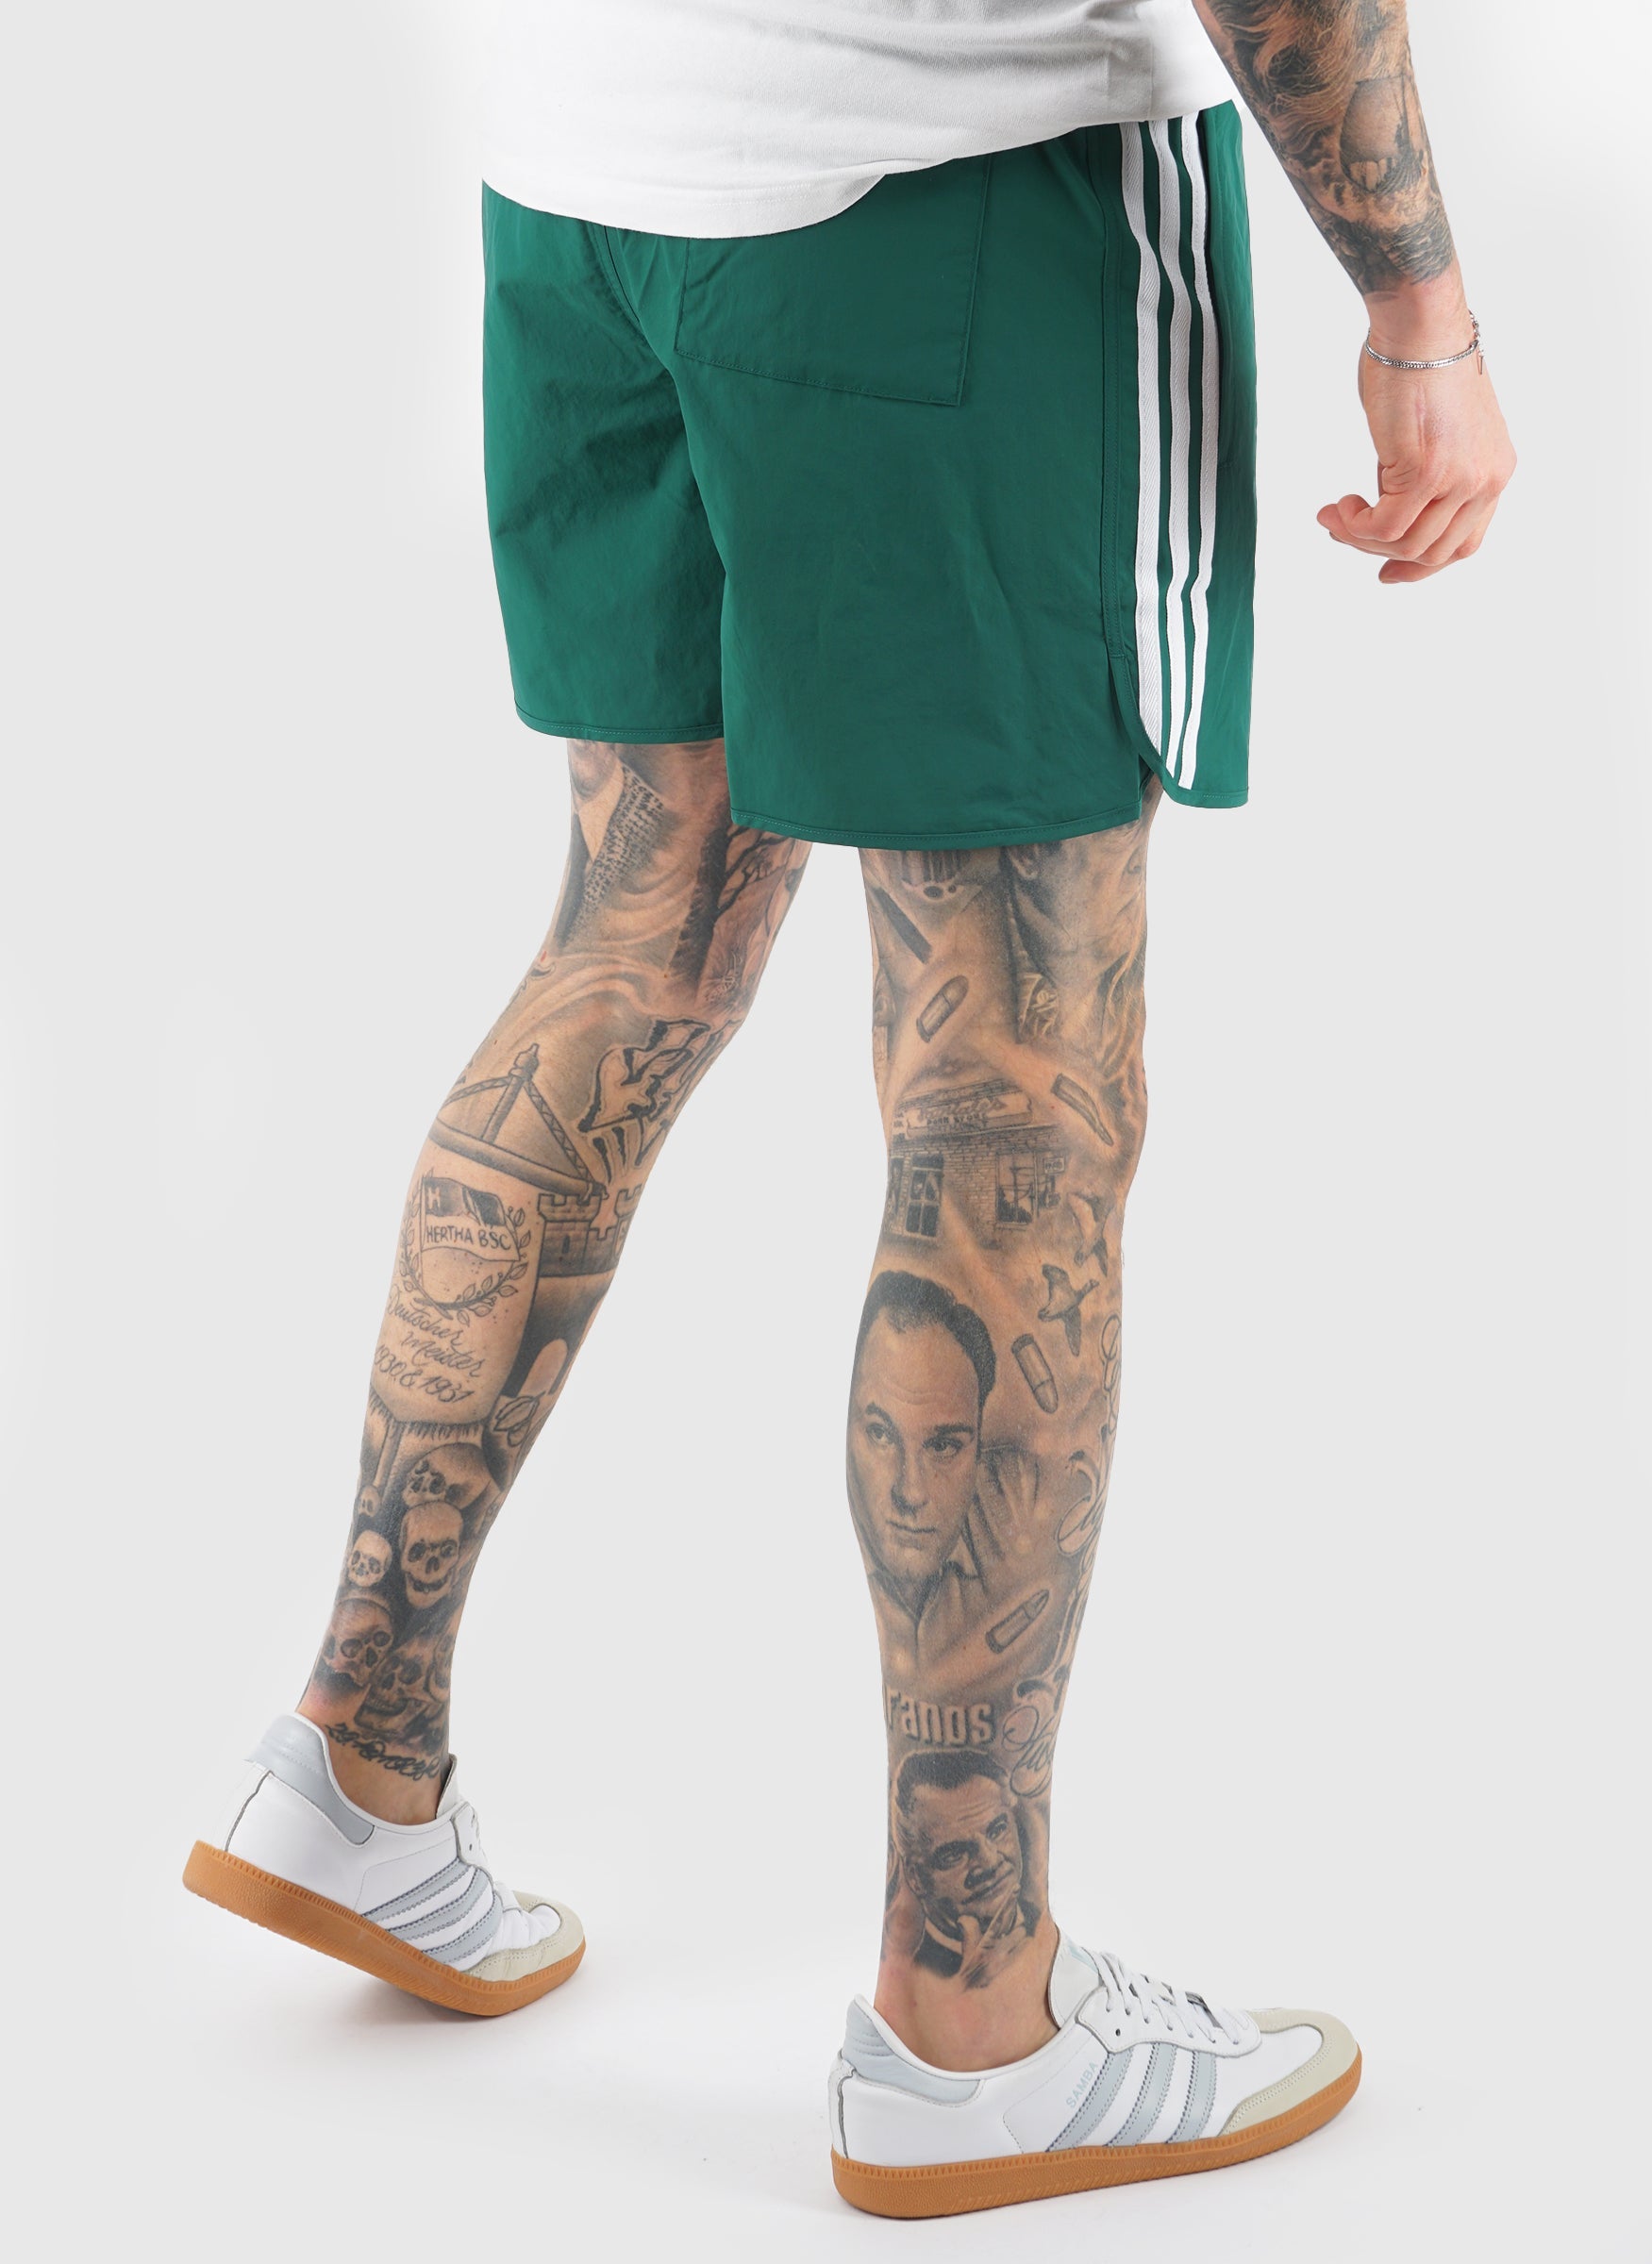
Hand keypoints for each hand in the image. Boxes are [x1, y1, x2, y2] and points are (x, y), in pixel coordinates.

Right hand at [1317, 322, 1515, 584]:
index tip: (1387, 571)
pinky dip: (1354, 526)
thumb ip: (1425, 474)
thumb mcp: (1436, 434)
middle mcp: (1484, 480)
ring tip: (1335, 516)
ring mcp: (1459, 479)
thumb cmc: (1420, 364)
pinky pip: (1384, 528)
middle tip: (1343, 532)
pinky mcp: (1427, 473)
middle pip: (1433, 552)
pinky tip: (1340, 506)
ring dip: (1361, 538)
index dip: (1423, 566)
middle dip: (1381, 553)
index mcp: (1493, 471)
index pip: (1463, 544)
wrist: (1420, 327)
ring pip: (1406, 545)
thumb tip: (1388, 505)